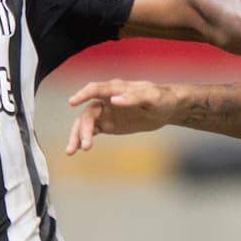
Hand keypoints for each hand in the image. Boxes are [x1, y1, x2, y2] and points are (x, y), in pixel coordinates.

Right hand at [66, 78, 181, 154]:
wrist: (168, 109)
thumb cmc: (162, 99)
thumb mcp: (152, 97)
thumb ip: (134, 97)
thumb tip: (114, 100)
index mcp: (116, 89)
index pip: (95, 89)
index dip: (83, 95)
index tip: (72, 102)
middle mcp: (106, 100)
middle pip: (88, 113)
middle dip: (83, 129)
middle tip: (85, 146)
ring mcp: (106, 112)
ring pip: (86, 123)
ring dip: (78, 136)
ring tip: (72, 152)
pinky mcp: (108, 124)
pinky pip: (92, 131)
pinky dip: (84, 138)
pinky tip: (78, 149)